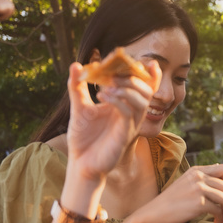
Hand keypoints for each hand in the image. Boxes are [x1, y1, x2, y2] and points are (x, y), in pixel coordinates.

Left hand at [65, 61, 160, 180]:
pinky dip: (118, 101)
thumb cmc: (83, 138)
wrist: (81, 163)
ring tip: (107, 85)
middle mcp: (131, 113)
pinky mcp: (125, 134)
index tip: (138, 59)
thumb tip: (76, 64)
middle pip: (146, 89)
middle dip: (132, 76)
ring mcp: (130, 123)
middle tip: (112, 72)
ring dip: (127, 88)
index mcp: (124, 104)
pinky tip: (101, 96)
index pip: (142, 86)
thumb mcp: (79, 107)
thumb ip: (78, 86)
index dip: (146, 73)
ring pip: (142, 100)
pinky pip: (129, 112)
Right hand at [138, 163, 222, 222]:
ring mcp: (198, 189)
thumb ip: (203, 180)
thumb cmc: (170, 203)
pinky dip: (220, 218)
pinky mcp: (198, 203)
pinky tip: (215, 222)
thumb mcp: (186, 184)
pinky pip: (218, 210)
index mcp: (196, 171)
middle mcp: (198, 177)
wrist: (153, 214)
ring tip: (222, 218)